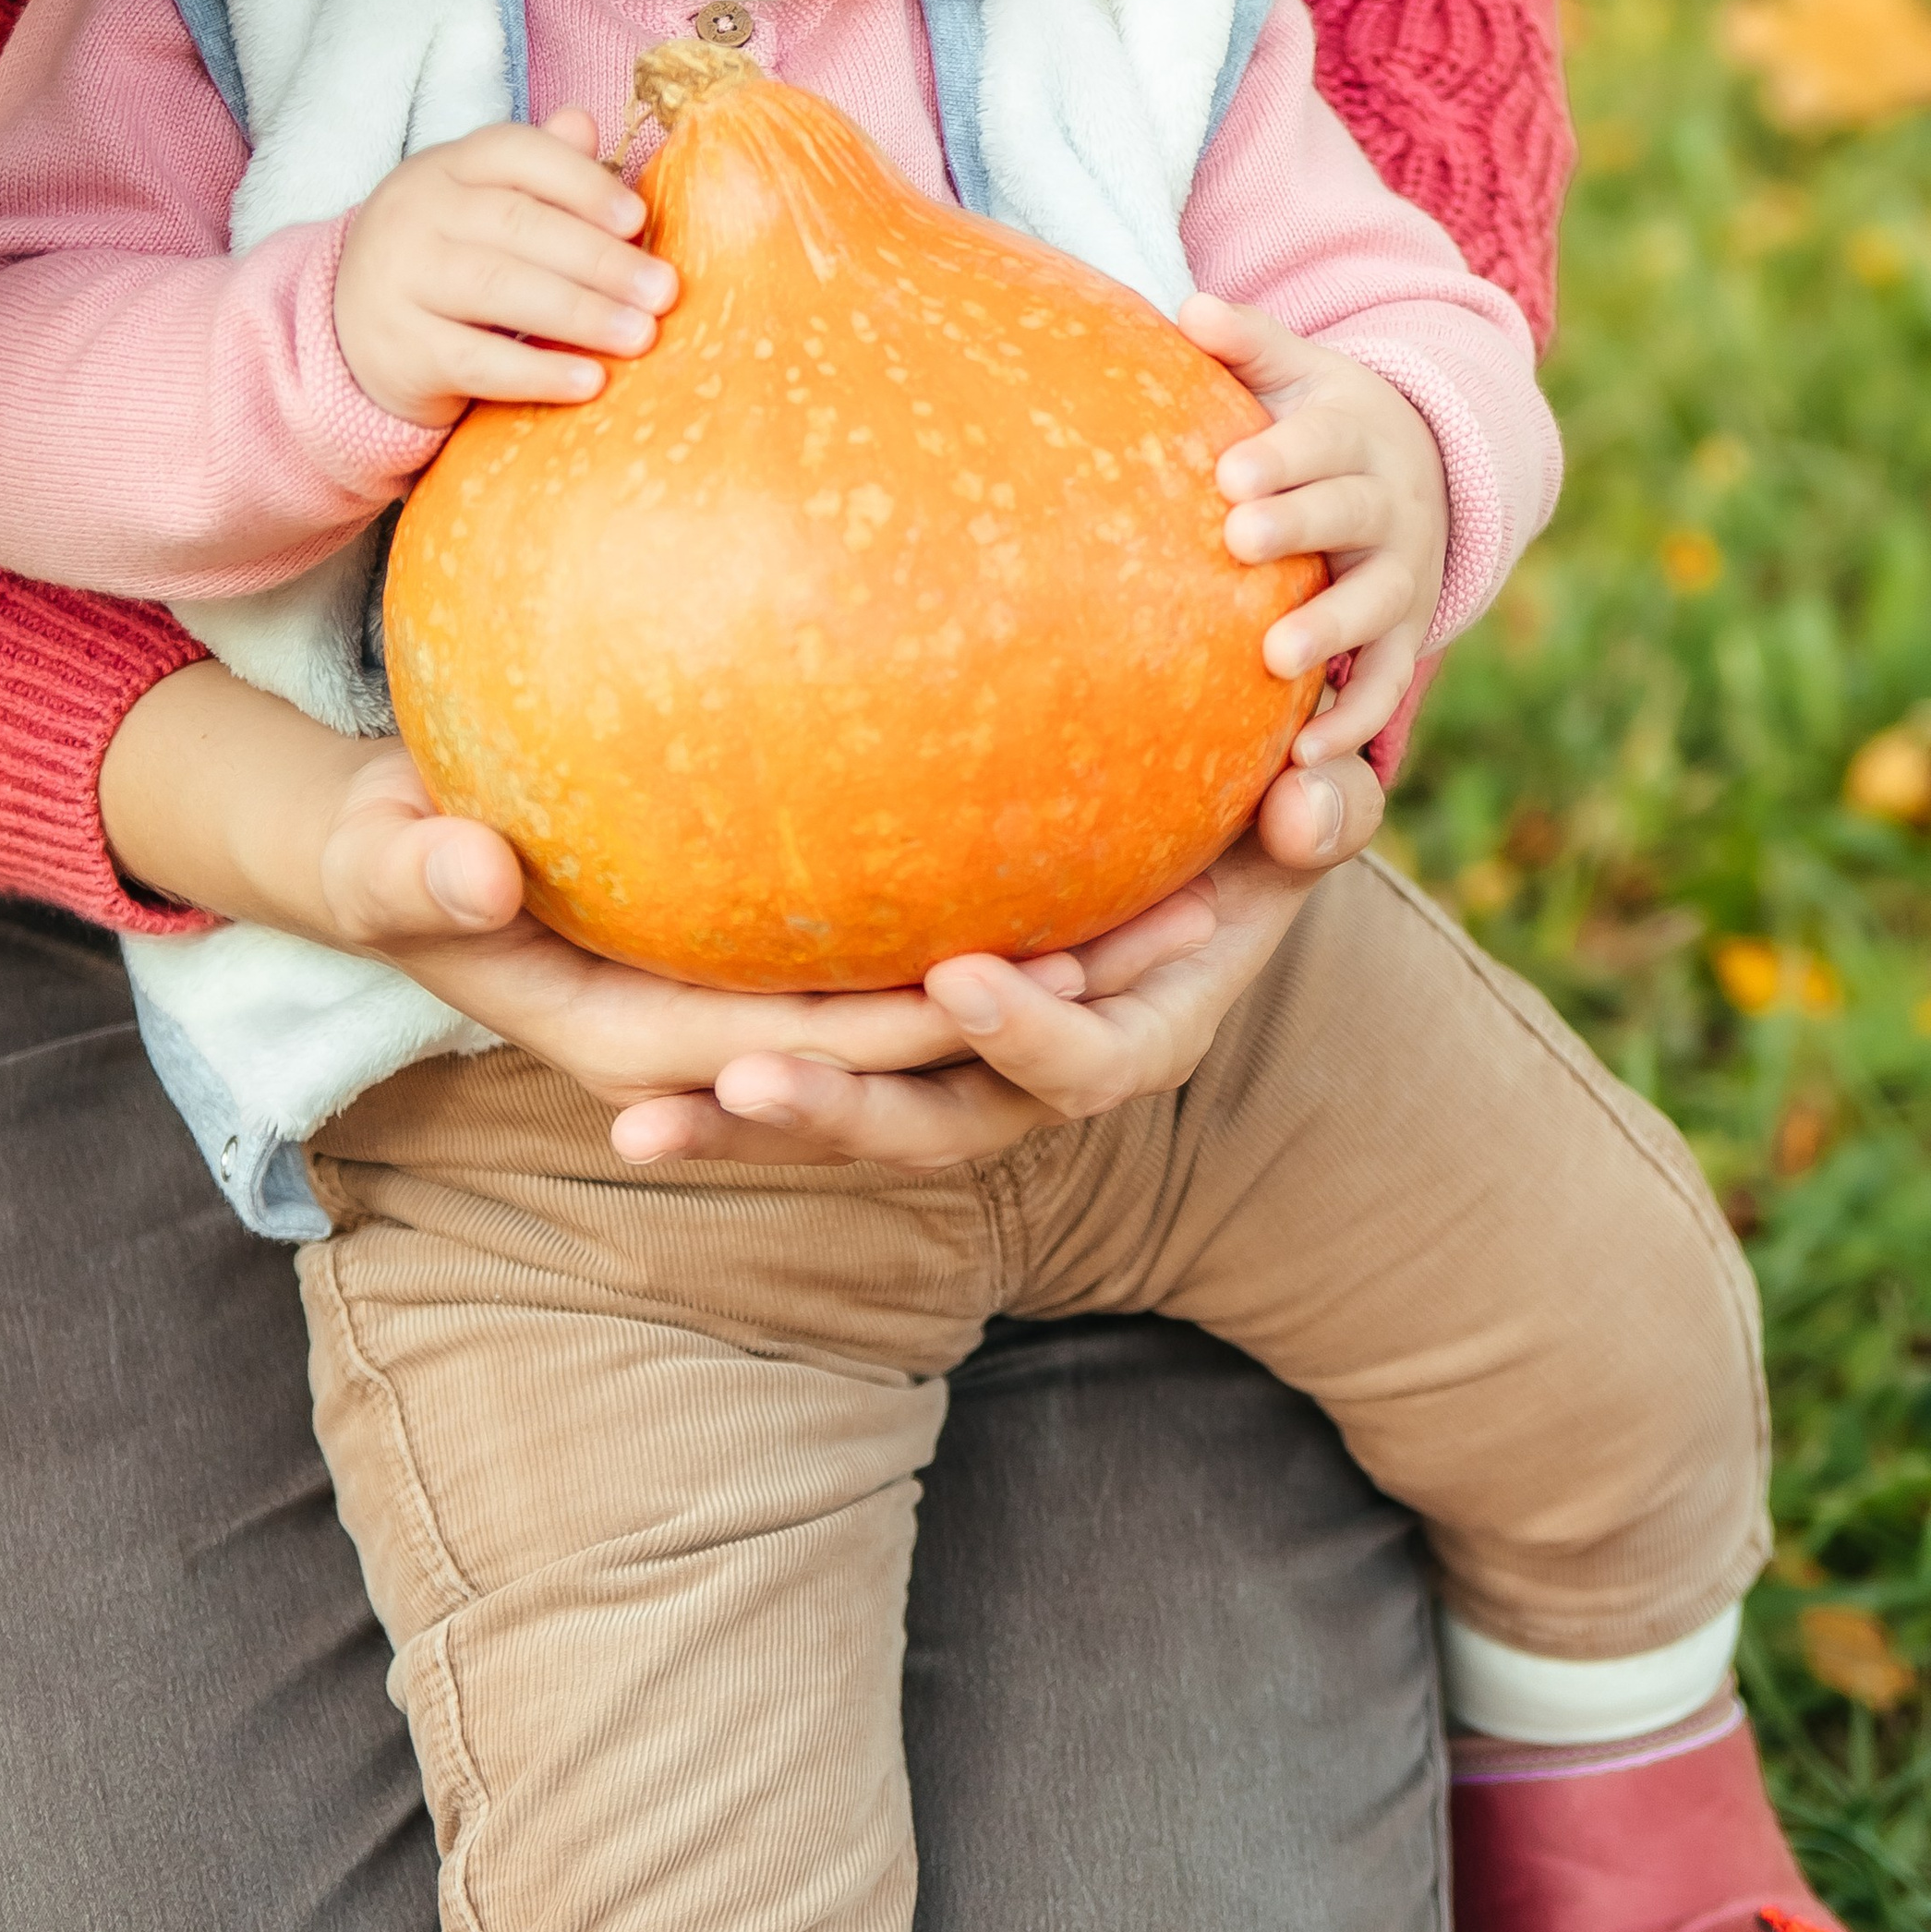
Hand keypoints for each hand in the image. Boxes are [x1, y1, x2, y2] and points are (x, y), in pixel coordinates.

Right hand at [100, 668, 1387, 1172]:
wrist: (389, 850)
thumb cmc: (383, 854)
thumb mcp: (378, 860)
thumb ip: (409, 869)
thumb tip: (457, 863)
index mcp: (652, 1038)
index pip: (830, 1057)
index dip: (935, 1026)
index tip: (1037, 958)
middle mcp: (737, 1037)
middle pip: (935, 1052)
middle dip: (1064, 1000)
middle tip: (1196, 914)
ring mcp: (769, 992)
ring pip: (954, 1001)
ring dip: (1078, 951)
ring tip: (1214, 866)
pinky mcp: (786, 937)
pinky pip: (921, 933)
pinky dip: (1024, 901)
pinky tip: (1110, 805)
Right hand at [333, 105, 674, 423]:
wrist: (350, 328)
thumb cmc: (443, 258)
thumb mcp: (479, 202)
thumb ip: (537, 169)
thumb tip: (587, 122)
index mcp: (445, 167)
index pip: (514, 153)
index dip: (581, 182)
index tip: (637, 220)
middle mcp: (414, 213)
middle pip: (516, 224)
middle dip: (598, 259)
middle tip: (663, 291)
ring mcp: (398, 280)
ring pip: (497, 288)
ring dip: (580, 313)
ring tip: (641, 335)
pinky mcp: (398, 349)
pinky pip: (475, 361)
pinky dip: (537, 372)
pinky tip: (590, 381)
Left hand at [613, 758, 1387, 1169]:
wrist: (1198, 879)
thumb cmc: (1249, 830)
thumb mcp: (1295, 826)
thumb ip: (1314, 822)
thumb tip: (1315, 802)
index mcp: (1135, 1036)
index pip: (1084, 1068)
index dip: (1026, 1034)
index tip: (959, 976)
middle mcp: (1032, 1083)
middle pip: (934, 1127)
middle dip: (841, 1112)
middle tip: (745, 1078)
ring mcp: (954, 1080)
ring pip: (848, 1125)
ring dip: (745, 1128)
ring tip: (637, 1123)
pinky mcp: (889, 1058)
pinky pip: (803, 1083)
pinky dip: (716, 1099)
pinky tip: (616, 1097)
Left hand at [1180, 292, 1446, 764]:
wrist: (1417, 463)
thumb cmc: (1314, 418)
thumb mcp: (1292, 369)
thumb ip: (1245, 341)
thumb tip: (1189, 308)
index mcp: (1355, 430)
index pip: (1322, 440)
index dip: (1281, 457)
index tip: (1229, 473)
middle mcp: (1389, 502)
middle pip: (1349, 514)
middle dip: (1299, 527)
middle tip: (1239, 540)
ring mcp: (1403, 571)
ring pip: (1377, 601)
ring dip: (1331, 629)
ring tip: (1274, 657)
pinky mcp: (1406, 632)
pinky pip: (1387, 680)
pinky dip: (1354, 717)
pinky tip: (1302, 754)